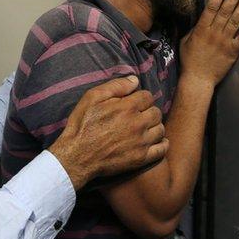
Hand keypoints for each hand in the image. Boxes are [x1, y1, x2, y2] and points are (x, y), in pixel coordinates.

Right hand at [48, 75, 167, 189]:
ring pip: (160, 129)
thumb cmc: (82, 125)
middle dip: (148, 111)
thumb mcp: (92, 98)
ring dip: (154, 126)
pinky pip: (162, 149)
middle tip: (138, 116)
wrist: (76, 156)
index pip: (148, 96)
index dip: (140, 98)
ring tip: (144, 129)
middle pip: (156, 112)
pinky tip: (153, 141)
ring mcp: (141, 142)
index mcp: (127, 107)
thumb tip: (135, 80)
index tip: (133, 103)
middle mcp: (138, 124)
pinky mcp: (141, 158)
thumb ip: (116, 86)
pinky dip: (161, 144)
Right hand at [180, 0, 238, 86]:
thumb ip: (195, 29)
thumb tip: (202, 19)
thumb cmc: (189, 60)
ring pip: (236, 21)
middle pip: (225, 11)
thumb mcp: (186, 40)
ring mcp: (225, 41)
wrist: (198, 79)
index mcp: (201, 29)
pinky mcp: (233, 51)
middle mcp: (214, 32)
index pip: (211, 8)